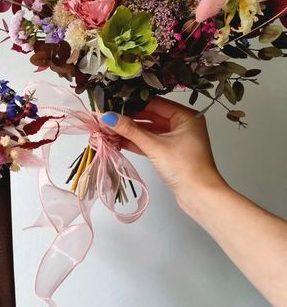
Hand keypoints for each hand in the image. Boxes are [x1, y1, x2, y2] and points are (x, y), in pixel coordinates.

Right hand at [101, 97, 286, 306]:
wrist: (204, 203)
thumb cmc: (190, 175)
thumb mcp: (157, 147)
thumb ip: (131, 131)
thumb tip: (108, 117)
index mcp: (186, 117)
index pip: (153, 102)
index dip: (130, 102)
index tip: (109, 102)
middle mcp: (183, 126)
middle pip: (149, 116)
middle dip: (125, 118)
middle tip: (101, 117)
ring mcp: (177, 143)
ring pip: (147, 131)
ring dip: (127, 132)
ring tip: (103, 131)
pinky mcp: (171, 158)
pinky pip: (148, 144)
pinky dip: (133, 144)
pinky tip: (115, 143)